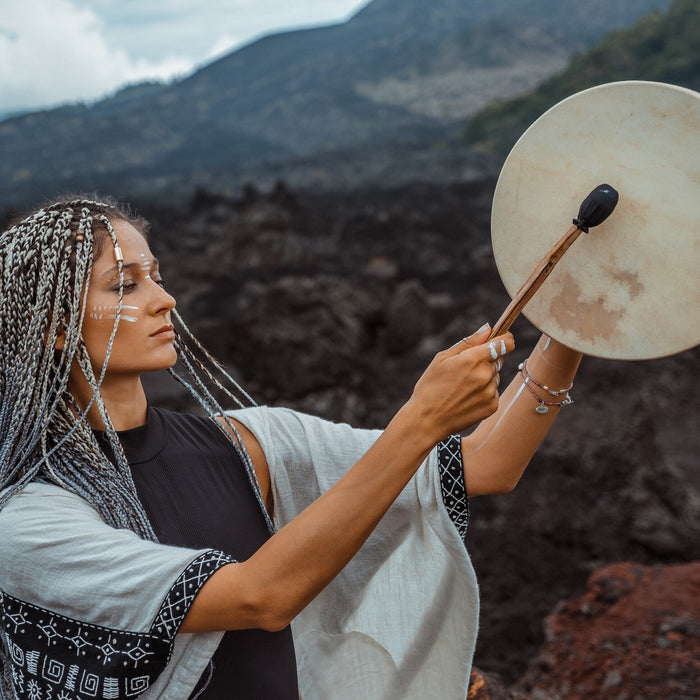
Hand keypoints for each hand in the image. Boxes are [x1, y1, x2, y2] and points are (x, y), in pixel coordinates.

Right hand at [404, 323, 514, 441]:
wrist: (427, 420)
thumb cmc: (430, 386)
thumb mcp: (442, 358)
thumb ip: (468, 342)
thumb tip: (488, 328)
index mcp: (473, 359)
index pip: (505, 343)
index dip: (505, 339)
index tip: (503, 339)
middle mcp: (485, 375)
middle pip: (498, 359)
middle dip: (487, 360)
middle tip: (465, 370)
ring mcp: (490, 392)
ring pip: (495, 377)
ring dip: (485, 377)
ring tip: (462, 387)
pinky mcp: (492, 406)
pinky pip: (493, 392)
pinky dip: (484, 393)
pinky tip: (466, 398)